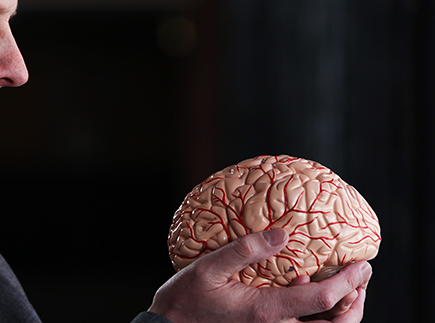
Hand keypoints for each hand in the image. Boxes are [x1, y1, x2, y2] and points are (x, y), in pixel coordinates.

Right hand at [148, 229, 372, 322]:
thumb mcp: (208, 267)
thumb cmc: (185, 299)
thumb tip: (282, 234)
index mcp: (266, 311)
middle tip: (361, 279)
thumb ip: (245, 250)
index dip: (349, 281)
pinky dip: (321, 318)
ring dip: (343, 314)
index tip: (363, 264)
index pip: (323, 299)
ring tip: (348, 288)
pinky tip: (311, 294)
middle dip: (356, 304)